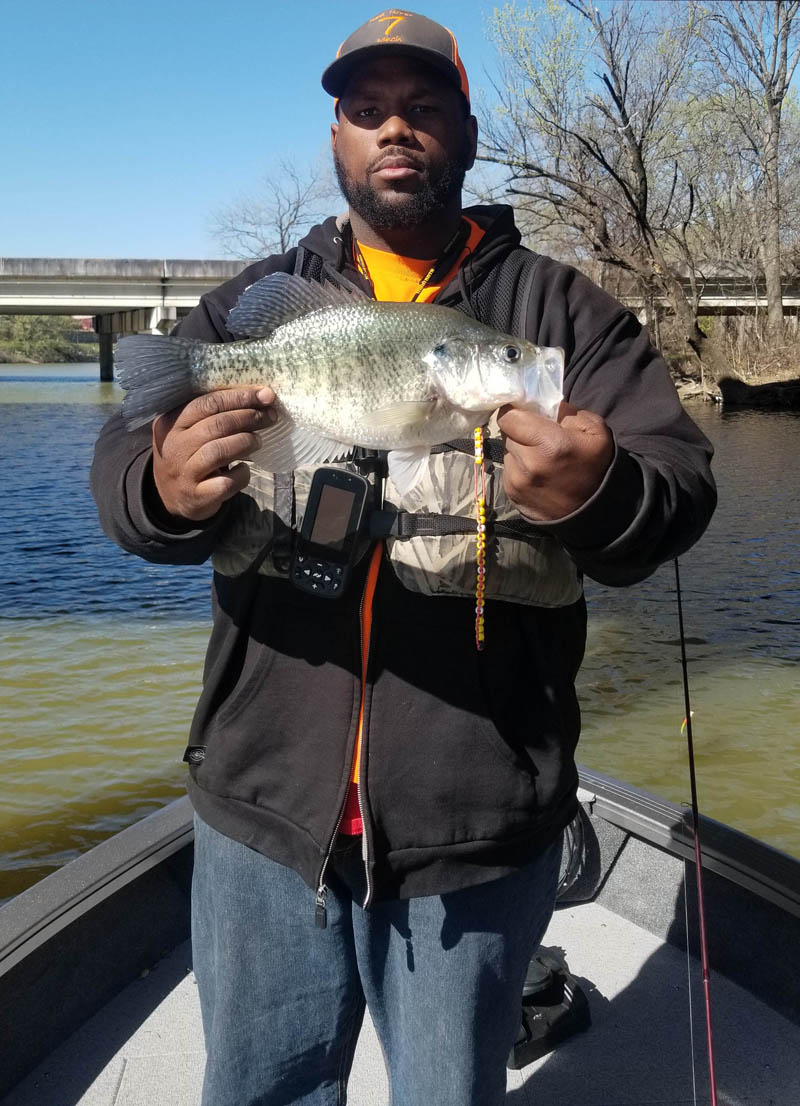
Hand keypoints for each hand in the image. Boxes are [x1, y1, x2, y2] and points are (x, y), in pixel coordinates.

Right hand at [151, 388, 275, 521]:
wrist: (169, 496)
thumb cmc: (188, 454)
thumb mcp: (188, 431)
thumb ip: (213, 414)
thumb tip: (258, 397)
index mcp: (171, 423)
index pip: (208, 403)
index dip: (240, 397)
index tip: (266, 395)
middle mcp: (174, 446)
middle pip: (216, 425)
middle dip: (249, 417)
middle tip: (270, 417)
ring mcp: (185, 473)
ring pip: (218, 452)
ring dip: (246, 442)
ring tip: (258, 441)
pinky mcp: (197, 496)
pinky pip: (225, 483)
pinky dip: (241, 475)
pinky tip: (244, 469)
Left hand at [497, 400, 613, 521]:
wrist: (594, 512)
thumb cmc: (596, 467)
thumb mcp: (594, 430)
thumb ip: (566, 411)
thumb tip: (542, 404)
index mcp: (549, 444)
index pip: (508, 416)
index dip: (515, 411)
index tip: (525, 413)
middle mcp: (528, 464)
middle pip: (507, 433)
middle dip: (520, 431)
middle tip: (538, 437)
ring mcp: (517, 482)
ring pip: (506, 453)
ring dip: (519, 451)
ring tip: (540, 458)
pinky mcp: (512, 495)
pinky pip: (509, 471)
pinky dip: (518, 469)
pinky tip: (537, 475)